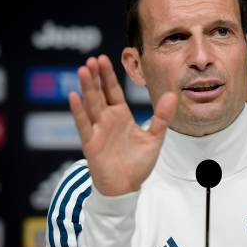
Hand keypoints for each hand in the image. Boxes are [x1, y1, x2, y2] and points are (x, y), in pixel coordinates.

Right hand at [68, 55, 176, 195]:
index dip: (108, 76)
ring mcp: (98, 130)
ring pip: (91, 105)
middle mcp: (107, 120)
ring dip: (86, 88)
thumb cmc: (138, 164)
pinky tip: (74, 96)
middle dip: (95, 77)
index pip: (113, 91)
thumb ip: (162, 117)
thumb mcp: (154, 138)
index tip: (103, 59)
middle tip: (91, 59)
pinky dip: (79, 111)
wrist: (127, 187)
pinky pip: (83, 124)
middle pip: (100, 94)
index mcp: (121, 116)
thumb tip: (172, 95)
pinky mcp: (91, 143)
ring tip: (82, 70)